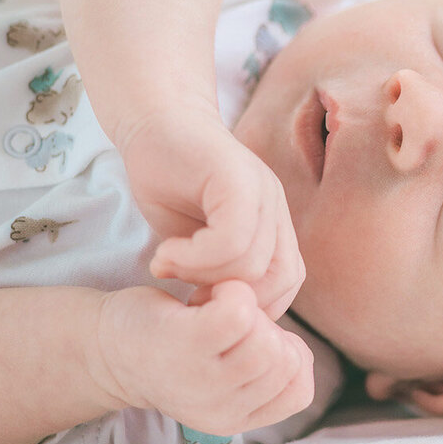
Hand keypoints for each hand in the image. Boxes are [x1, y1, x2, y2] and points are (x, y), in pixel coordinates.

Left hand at [89, 281, 315, 435]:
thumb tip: (295, 352)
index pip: (299, 390)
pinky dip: (231, 291)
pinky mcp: (183, 345)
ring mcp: (201, 381)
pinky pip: (238, 312)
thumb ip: (263, 373)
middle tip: (229, 319)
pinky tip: (207, 294)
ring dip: (249, 309)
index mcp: (234, 420)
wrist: (103, 345)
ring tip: (218, 308)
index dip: (287, 353)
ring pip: (267, 340)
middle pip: (285, 361)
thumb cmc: (172, 349)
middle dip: (267, 327)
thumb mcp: (223, 378)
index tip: (250, 339)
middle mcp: (219, 411)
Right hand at [115, 104, 305, 322]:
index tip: (204, 306)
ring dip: (203, 276)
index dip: (251, 307)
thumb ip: (219, 271)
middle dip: (231, 301)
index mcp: (275, 223)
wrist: (154, 125)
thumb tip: (226, 318)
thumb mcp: (198, 239)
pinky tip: (165, 252)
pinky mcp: (235, 177)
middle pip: (279, 278)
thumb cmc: (173, 183)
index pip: (288, 282)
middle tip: (187, 295)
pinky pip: (231, 238)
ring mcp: (260, 189)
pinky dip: (194, 257)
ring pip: (252, 262)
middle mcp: (275, 206)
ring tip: (168, 266)